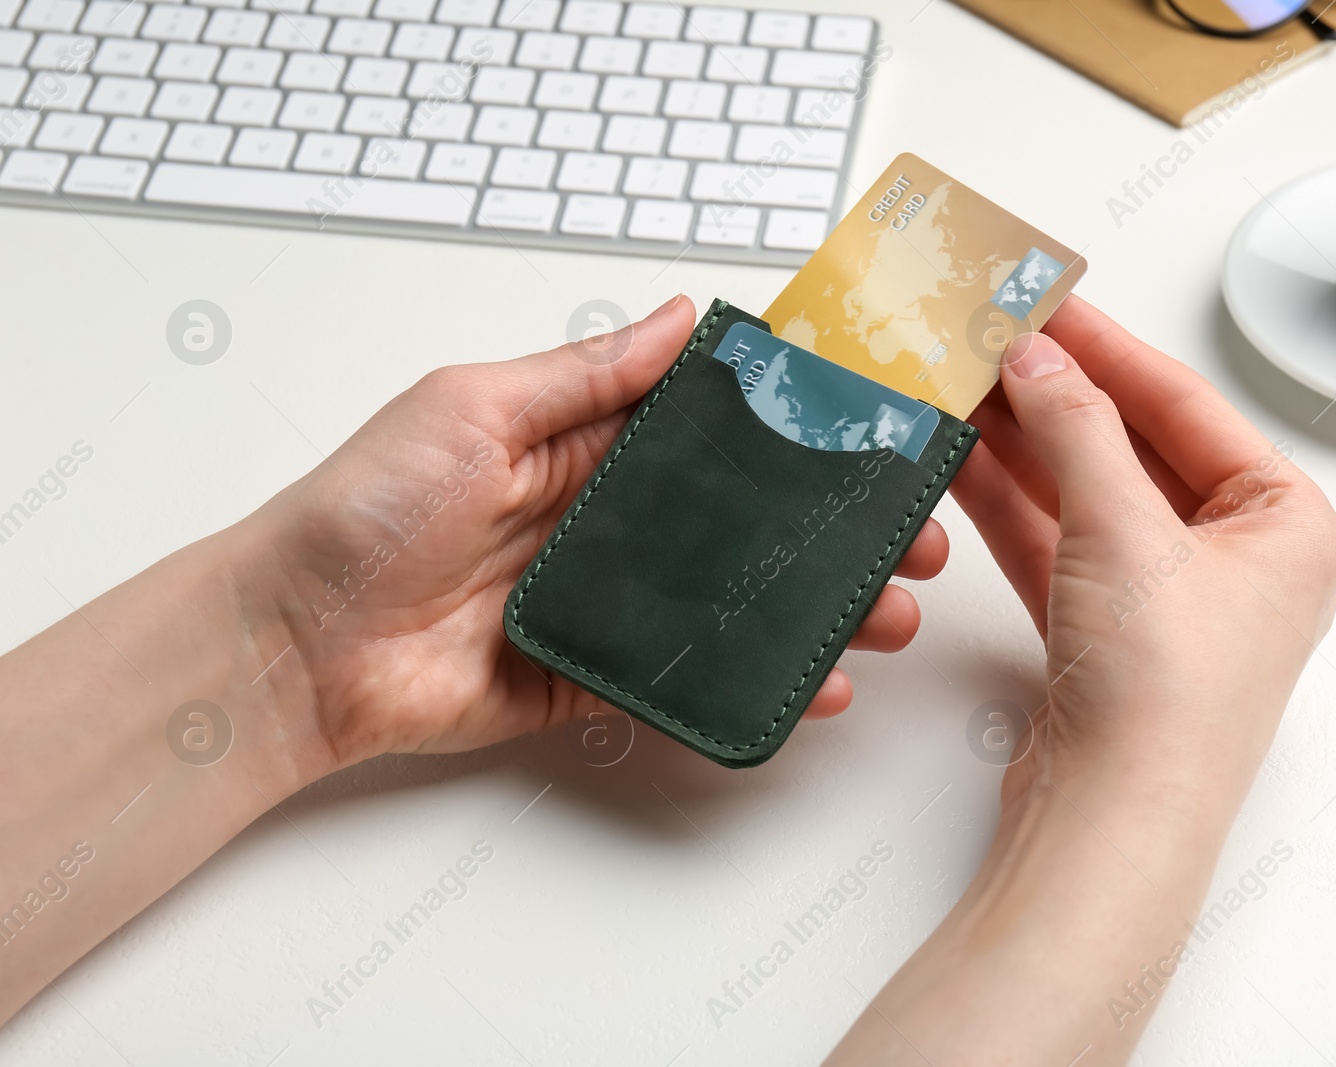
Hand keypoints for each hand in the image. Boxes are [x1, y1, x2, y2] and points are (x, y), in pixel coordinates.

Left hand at [244, 295, 948, 771]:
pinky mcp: (589, 681)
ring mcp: (603, 606)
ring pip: (728, 605)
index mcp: (578, 447)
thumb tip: (678, 315)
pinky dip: (750, 687)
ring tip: (885, 616)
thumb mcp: (472, 410)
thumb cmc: (365, 512)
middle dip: (826, 531)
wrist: (295, 646)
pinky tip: (814, 685)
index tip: (866, 435)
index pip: (706, 431)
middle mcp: (602, 524)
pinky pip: (684, 682)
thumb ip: (584, 376)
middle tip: (906, 539)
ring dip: (810, 609)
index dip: (788, 432)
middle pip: (737, 524)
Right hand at [824, 297, 1335, 1066]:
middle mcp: (1237, 559)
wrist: (1114, 821)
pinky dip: (1012, 503)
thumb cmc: (1164, 696)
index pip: (1186, 404)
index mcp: (1288, 524)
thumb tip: (1036, 358)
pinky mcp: (1106, 636)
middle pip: (1132, 446)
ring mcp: (1167, 600)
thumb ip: (1076, 428)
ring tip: (960, 385)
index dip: (1107, 348)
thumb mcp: (1124, 530)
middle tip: (990, 338)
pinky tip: (960, 458)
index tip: (1045, 300)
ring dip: (1024, 444)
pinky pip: (1057, 544)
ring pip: (1086, 495)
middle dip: (1056, 395)